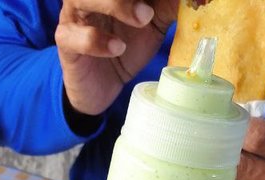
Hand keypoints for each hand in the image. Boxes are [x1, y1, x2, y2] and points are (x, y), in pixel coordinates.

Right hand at [55, 1, 178, 117]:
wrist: (103, 86)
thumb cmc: (126, 46)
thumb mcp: (154, 23)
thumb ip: (169, 5)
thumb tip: (198, 0)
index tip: (177, 2)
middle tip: (154, 8)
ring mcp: (75, 14)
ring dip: (117, 4)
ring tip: (142, 20)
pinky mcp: (65, 41)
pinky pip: (75, 35)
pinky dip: (97, 40)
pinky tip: (117, 48)